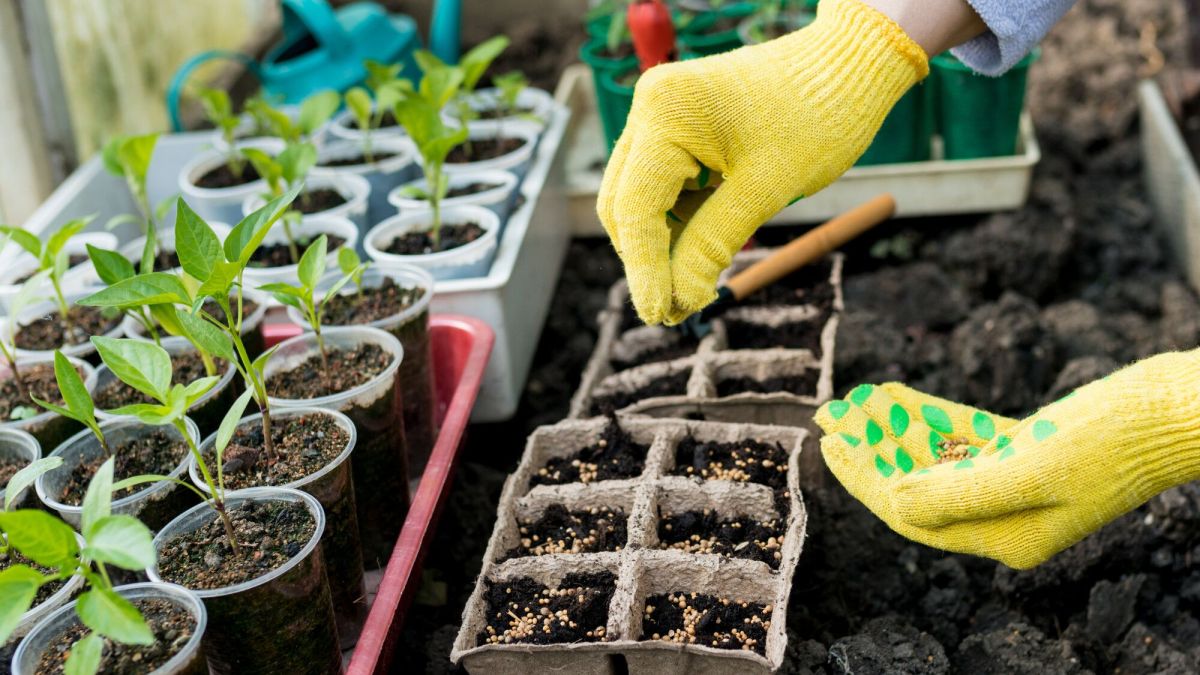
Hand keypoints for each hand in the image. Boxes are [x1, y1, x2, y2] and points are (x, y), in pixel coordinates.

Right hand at [597, 0, 927, 324]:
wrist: (850, 63)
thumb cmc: (818, 116)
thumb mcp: (765, 189)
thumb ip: (710, 245)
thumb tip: (678, 303)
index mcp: (666, 114)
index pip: (635, 209)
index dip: (644, 270)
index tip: (659, 317)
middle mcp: (651, 107)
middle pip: (624, 205)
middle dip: (648, 259)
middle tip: (679, 311)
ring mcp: (661, 113)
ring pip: (639, 197)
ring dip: (663, 243)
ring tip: (695, 286)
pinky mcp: (677, 122)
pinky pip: (661, 183)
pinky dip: (678, 219)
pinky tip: (703, 247)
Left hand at [814, 351, 1199, 568]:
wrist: (1177, 410)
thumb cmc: (1113, 441)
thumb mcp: (1032, 468)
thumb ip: (960, 491)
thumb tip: (895, 500)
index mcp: (1004, 539)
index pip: (912, 512)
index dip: (866, 479)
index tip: (831, 445)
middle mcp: (1005, 517)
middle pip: (916, 484)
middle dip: (870, 451)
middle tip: (829, 417)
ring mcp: (1016, 482)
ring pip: (935, 456)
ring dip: (892, 428)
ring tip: (849, 401)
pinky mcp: (1028, 449)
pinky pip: (962, 436)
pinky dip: (927, 415)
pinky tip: (892, 393)